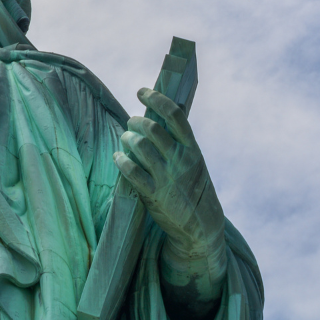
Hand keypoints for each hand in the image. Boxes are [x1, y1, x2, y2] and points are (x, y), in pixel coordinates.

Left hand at [113, 87, 226, 319]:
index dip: (156, 98)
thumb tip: (156, 119)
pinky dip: (121, 160)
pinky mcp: (154, 194)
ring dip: (127, 138)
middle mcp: (181, 161)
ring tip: (125, 139)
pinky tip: (118, 156)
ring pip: (140, 146)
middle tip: (131, 123)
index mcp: (193, 150)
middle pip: (152, 128)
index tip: (141, 92)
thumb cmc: (194, 190)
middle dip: (136, 121)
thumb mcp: (195, 164)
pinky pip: (131, 171)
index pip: (174, 115)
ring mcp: (167, 177)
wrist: (201, 227)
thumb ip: (179, 144)